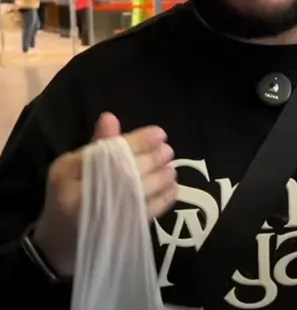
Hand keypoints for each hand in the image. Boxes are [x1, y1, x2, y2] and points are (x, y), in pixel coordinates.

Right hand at [32, 112, 177, 276]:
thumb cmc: (70, 194)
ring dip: (161, 177)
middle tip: (168, 151)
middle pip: (125, 172)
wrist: (62, 240)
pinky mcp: (117, 233)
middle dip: (152, 159)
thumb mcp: (74, 167)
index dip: (137, 141)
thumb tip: (110, 117)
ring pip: (138, 192)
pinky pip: (147, 213)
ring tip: (171, 169)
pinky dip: (164, 198)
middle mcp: (80, 196)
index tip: (160, 133)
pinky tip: (173, 188)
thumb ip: (97, 145)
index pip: (107, 152)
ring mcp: (100, 218)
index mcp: (67, 173)